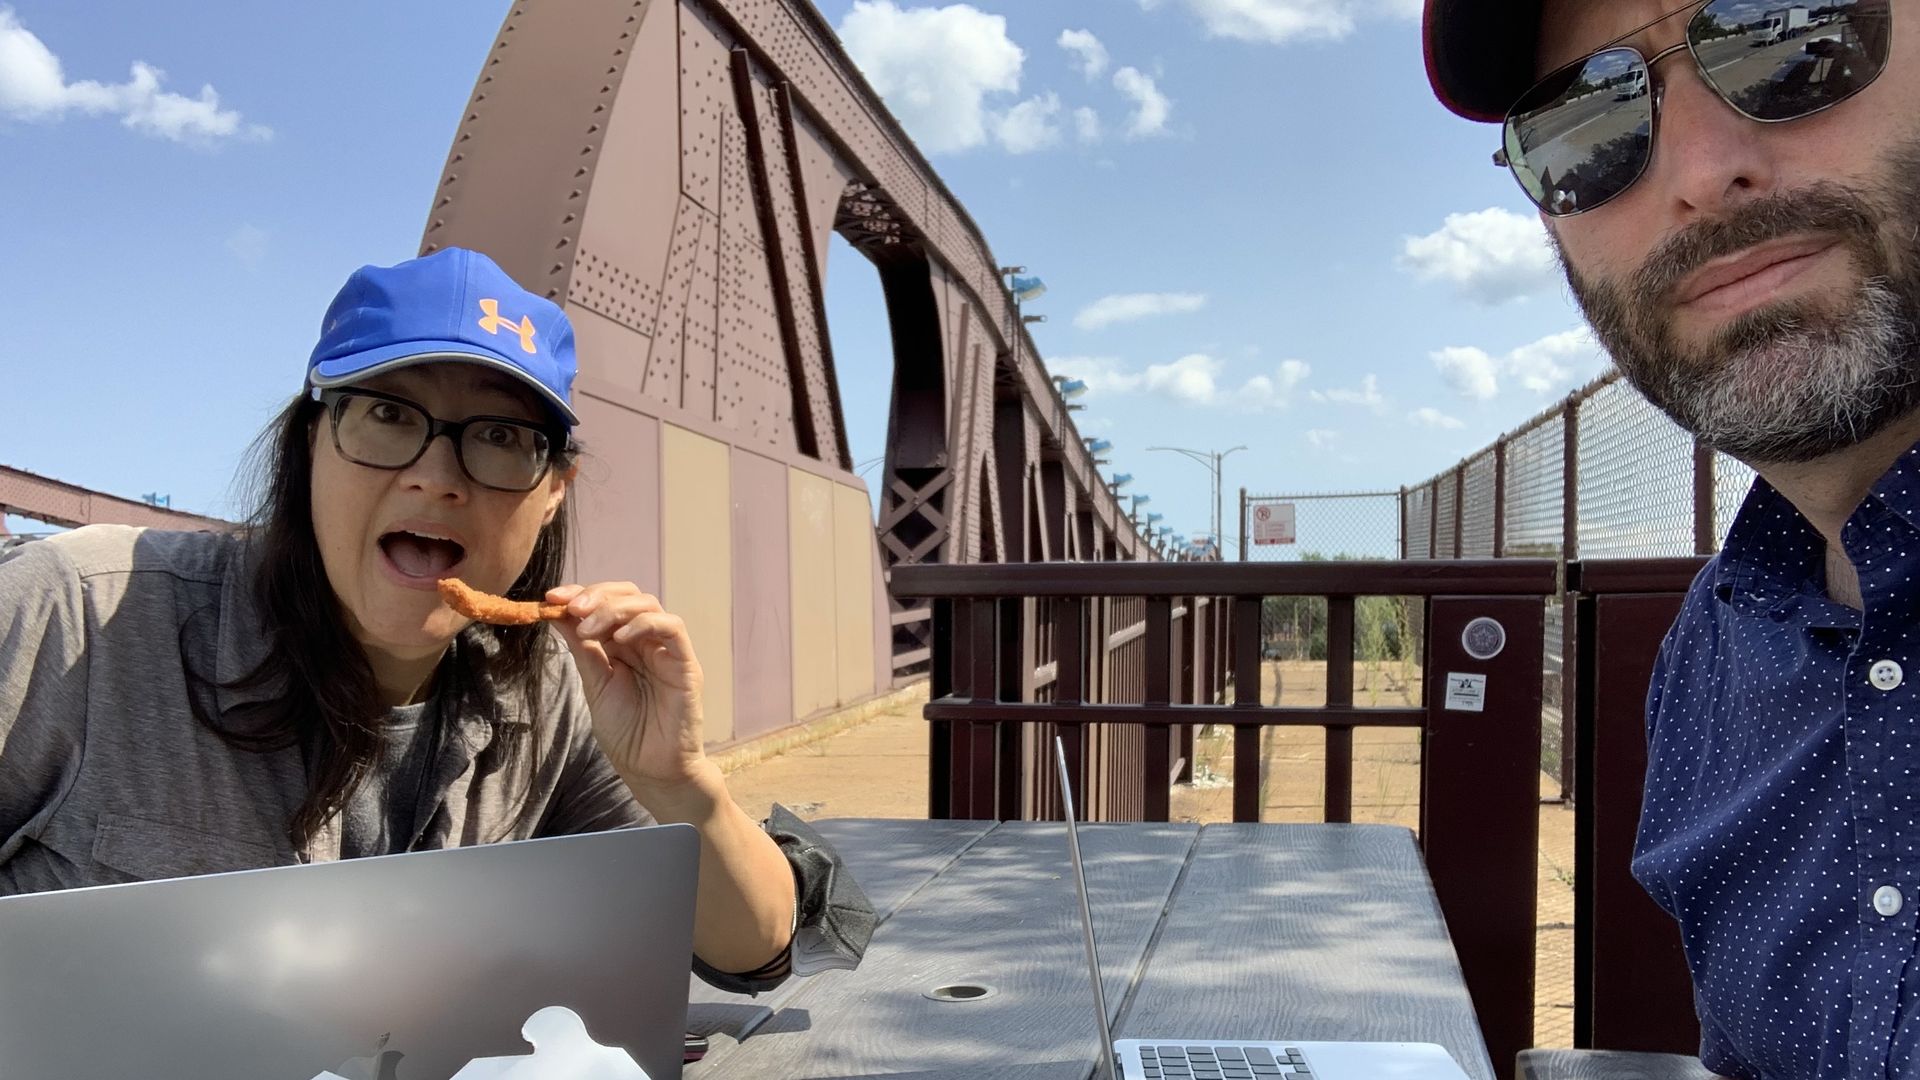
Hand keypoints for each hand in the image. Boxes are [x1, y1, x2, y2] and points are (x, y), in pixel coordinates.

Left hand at [546, 582, 707, 792]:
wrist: (649, 769)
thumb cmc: (625, 732)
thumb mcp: (594, 683)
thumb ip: (582, 648)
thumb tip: (555, 612)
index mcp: (622, 645)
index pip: (605, 604)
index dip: (580, 594)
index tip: (552, 598)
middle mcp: (646, 641)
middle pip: (628, 595)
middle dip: (597, 595)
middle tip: (571, 608)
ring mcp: (666, 650)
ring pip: (648, 605)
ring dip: (614, 609)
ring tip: (589, 629)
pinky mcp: (686, 663)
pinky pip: (672, 628)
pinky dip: (646, 624)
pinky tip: (622, 638)